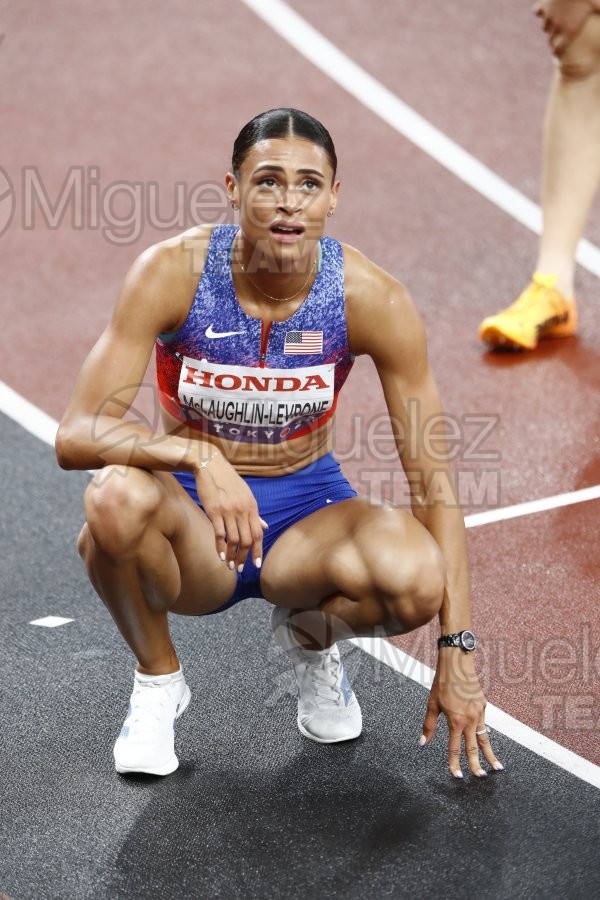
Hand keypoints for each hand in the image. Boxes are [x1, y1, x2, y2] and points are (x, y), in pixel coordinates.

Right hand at [194, 450, 266, 571]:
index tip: (257, 565)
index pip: (258, 533)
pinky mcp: (214, 511)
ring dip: (232, 556)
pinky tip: (220, 556)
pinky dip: (220, 548)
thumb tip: (266, 527)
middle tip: (240, 569)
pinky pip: (219, 534)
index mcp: (252, 506)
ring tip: (230, 565)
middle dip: (244, 557)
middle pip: (246, 540)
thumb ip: (254, 513)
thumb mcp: (246, 495)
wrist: (210, 465)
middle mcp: (242, 510)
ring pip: (233, 540)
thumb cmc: (228, 481)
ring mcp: (228, 511)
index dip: (258, 551)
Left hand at [420, 650, 503, 777]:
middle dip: (477, 765)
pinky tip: (487, 743)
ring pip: (485, 738)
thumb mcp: (432, 704)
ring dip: (490, 754)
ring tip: (497, 768)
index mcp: (455, 720)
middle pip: (474, 748)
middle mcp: (470, 719)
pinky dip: (486, 735)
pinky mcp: (484, 706)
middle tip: (480, 778)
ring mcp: (479, 713)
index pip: (455, 748)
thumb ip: (429, 725)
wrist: (458, 664)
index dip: (455, 763)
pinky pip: (484, 724)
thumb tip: (423, 743)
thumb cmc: (443, 683)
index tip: (457, 775)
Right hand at [533, 0, 597, 53]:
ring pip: (545, 27)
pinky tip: (548, 7)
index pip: (558, 48)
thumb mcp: (598, 7)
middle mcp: (556, 26)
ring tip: (557, 22)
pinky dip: (541, 10)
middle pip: (551, 39)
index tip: (560, 53)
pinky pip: (537, 12)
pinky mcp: (543, 5)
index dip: (559, 51)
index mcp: (568, 29)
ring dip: (550, 26)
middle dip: (555, 40)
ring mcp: (548, 16)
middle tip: (560, 39)